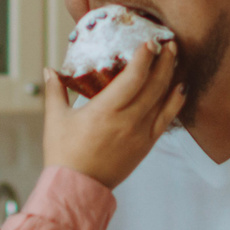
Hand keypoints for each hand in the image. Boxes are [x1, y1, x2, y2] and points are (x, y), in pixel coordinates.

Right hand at [40, 41, 182, 190]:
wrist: (78, 188)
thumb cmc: (64, 154)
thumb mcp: (55, 120)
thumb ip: (55, 91)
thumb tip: (49, 70)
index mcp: (105, 111)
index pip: (133, 77)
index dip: (144, 57)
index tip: (149, 41)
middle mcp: (128, 121)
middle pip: (154, 85)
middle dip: (164, 61)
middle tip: (168, 42)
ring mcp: (140, 134)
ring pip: (163, 100)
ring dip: (171, 76)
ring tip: (176, 58)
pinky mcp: (146, 145)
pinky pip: (166, 120)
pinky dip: (175, 102)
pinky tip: (180, 88)